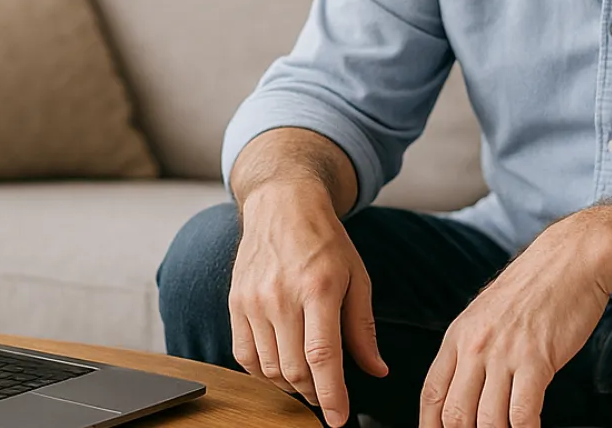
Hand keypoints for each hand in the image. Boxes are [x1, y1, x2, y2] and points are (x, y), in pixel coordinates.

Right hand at [231, 179, 388, 426]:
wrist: (282, 205)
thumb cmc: (325, 240)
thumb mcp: (356, 277)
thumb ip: (363, 328)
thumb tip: (376, 370)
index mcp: (318, 288)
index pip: (322, 357)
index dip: (331, 395)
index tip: (338, 419)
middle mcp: (281, 296)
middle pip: (294, 369)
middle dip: (314, 394)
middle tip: (328, 396)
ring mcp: (253, 301)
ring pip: (269, 368)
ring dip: (290, 385)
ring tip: (306, 380)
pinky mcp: (235, 303)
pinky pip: (244, 355)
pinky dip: (262, 372)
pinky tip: (280, 365)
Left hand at [419, 209, 611, 427]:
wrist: (570, 261)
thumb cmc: (532, 290)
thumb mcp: (485, 315)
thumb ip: (471, 351)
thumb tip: (463, 390)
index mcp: (458, 336)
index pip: (431, 394)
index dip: (431, 426)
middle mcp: (475, 346)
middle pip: (454, 414)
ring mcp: (505, 353)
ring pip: (488, 421)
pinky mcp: (537, 359)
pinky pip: (523, 414)